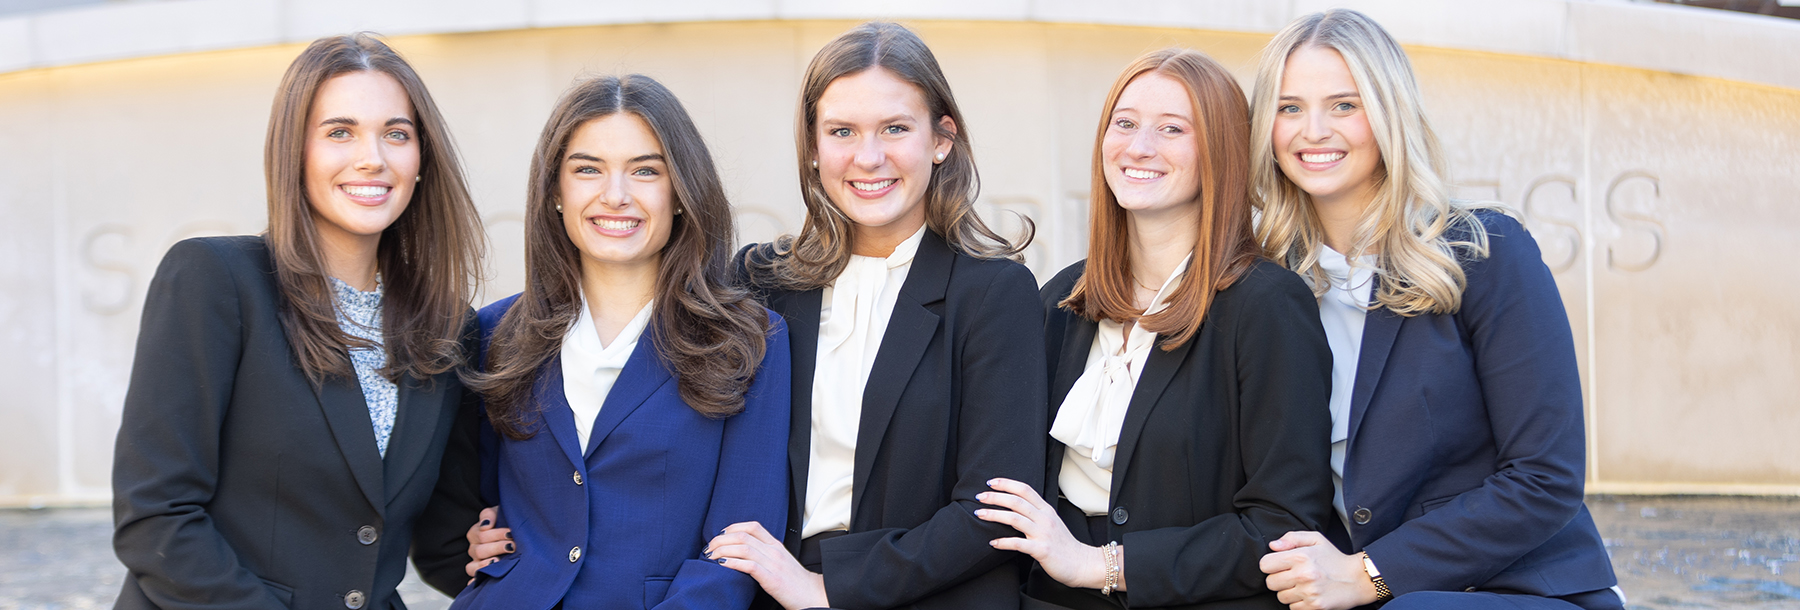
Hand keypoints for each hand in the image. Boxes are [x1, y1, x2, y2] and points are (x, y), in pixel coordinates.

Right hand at [464, 506, 513, 581]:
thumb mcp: (500, 512)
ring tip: (498, 562)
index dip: (496, 534)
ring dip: (485, 565)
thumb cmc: (507, 522)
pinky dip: (475, 582)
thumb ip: (490, 514)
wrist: (516, 535)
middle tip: (512, 546)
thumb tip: (486, 525)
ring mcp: (476, 563)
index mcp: (476, 533)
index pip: (481, 535)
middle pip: (478, 551)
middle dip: (497, 547)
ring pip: (472, 567)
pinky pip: (473, 580)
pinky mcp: (480, 574)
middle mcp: (474, 549)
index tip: (511, 533)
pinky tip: (484, 582)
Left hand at [705, 521, 827, 609]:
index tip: (720, 536)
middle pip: (743, 535)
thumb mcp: (781, 562)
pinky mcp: (771, 578)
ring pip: (743, 547)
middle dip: (720, 540)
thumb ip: (766, 554)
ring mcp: (773, 563)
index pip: (753, 526)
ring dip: (722, 550)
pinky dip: (732, 563)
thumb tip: (743, 553)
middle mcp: (774, 550)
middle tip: (708, 549)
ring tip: (710, 557)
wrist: (813, 595)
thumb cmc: (795, 582)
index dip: (732, 528)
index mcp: (777, 545)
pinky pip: (748, 565)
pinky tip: (721, 565)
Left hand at [974, 478, 1119, 591]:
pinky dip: (1003, 542)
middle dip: (996, 497)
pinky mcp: (1042, 550)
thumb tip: (1015, 506)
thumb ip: (1036, 513)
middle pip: (1017, 501)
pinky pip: (1018, 543)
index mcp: (1046, 510)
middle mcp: (1044, 518)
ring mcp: (1043, 534)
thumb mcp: (1052, 523)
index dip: (1007, 484)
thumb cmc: (1064, 545)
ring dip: (995, 515)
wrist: (1082, 563)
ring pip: (1015, 518)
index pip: (1025, 489)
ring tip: (980, 514)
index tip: (990, 482)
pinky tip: (993, 542)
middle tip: (980, 497)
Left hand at [1259, 531, 1376, 609]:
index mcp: (1300, 556)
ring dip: (1288, 592)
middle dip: (1278, 579)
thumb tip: (1272, 546)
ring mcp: (1309, 592)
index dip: (1271, 565)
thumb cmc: (1334, 558)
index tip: (1280, 565)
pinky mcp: (1315, 606)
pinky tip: (1308, 594)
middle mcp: (1303, 575)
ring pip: (1281, 597)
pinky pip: (1293, 608)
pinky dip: (1298, 603)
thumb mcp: (1316, 540)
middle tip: (1292, 576)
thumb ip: (1292, 538)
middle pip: (1270, 583)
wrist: (1358, 579)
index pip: (1265, 565)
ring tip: (1302, 585)